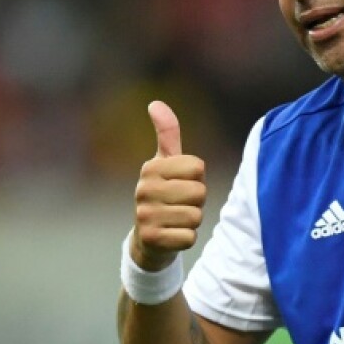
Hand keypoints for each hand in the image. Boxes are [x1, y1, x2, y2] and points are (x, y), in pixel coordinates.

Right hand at [131, 101, 206, 270]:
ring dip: (192, 221)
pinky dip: (186, 239)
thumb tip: (155, 103)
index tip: (181, 184)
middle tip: (180, 205)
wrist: (148, 239)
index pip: (198, 167)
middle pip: (199, 192)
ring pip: (196, 216)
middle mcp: (143, 190)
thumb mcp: (165, 164)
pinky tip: (172, 236)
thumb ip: (167, 134)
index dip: (197, 178)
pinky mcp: (152, 240)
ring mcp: (145, 216)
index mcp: (150, 168)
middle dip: (197, 202)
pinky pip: (190, 237)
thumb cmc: (163, 194)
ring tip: (175, 220)